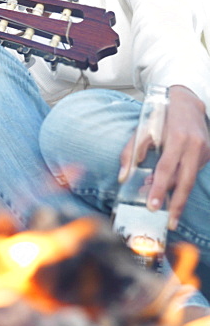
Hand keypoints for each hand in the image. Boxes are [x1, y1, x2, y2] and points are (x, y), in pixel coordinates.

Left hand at [119, 85, 209, 227]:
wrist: (187, 102)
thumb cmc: (161, 117)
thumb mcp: (141, 131)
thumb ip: (130, 153)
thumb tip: (123, 177)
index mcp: (177, 138)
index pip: (166, 169)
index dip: (159, 189)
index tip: (153, 206)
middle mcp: (194, 145)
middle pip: (185, 181)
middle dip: (177, 204)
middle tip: (171, 223)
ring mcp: (204, 150)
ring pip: (190, 179)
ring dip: (178, 195)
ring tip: (168, 211)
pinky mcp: (208, 154)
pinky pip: (193, 173)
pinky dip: (181, 182)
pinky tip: (170, 187)